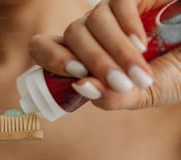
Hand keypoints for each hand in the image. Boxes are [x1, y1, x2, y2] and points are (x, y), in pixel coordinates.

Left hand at [29, 0, 180, 109]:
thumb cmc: (171, 74)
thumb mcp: (141, 94)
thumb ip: (112, 97)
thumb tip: (80, 88)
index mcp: (84, 56)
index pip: (45, 47)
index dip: (51, 57)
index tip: (77, 74)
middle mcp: (90, 33)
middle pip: (72, 36)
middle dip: (96, 63)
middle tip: (122, 83)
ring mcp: (108, 14)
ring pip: (92, 22)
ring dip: (115, 52)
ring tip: (140, 73)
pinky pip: (117, 4)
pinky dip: (127, 27)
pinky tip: (142, 44)